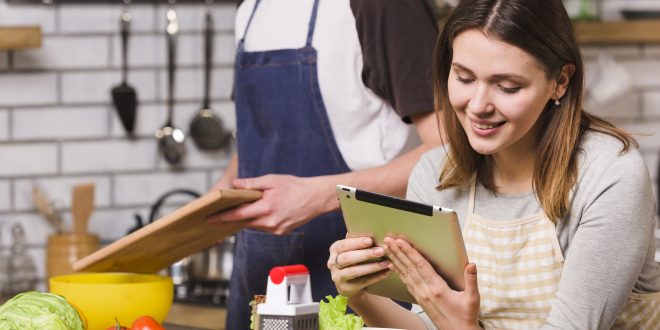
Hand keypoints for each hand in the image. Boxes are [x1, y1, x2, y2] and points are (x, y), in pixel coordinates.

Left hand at [206, 174, 331, 234]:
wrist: (316, 198)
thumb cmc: (295, 186)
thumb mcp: (272, 180)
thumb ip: (252, 184)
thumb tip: (235, 185)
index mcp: (265, 208)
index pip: (237, 215)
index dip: (222, 217)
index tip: (209, 219)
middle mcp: (270, 222)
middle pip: (244, 222)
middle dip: (232, 218)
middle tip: (219, 214)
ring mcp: (276, 229)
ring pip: (254, 225)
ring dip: (247, 218)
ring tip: (242, 209)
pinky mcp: (281, 232)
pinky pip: (264, 227)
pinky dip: (260, 220)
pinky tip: (261, 212)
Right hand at [328, 236, 390, 298]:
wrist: (349, 284)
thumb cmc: (353, 260)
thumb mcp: (352, 249)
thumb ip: (357, 241)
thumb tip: (367, 227)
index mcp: (335, 249)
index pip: (344, 245)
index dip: (356, 243)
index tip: (370, 240)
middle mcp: (332, 263)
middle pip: (347, 258)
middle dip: (366, 254)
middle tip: (381, 251)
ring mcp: (338, 276)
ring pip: (354, 271)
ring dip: (372, 267)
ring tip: (386, 263)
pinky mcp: (345, 288)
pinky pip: (362, 282)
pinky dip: (376, 277)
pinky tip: (386, 272)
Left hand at [384, 237, 479, 329]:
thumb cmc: (465, 317)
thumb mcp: (473, 299)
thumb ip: (471, 280)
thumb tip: (472, 264)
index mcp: (438, 289)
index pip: (421, 266)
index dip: (410, 252)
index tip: (401, 242)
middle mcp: (426, 291)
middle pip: (409, 268)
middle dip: (398, 252)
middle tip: (388, 240)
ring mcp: (421, 296)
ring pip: (405, 274)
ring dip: (395, 260)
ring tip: (387, 248)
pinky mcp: (419, 300)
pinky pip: (406, 283)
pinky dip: (398, 272)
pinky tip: (392, 265)